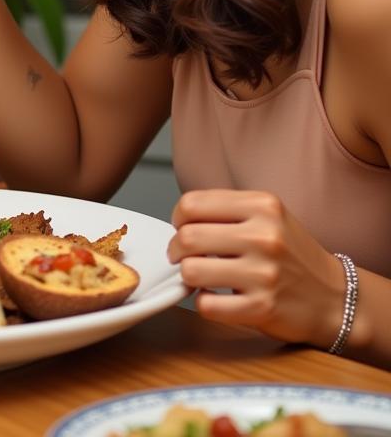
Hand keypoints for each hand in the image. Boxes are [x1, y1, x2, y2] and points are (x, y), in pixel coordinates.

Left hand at [168, 189, 345, 347]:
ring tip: (199, 275)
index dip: (178, 218)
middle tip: (181, 255)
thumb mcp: (268, 215)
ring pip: (191, 270)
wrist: (335, 298)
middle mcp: (264, 237)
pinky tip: (216, 296)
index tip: (182, 227)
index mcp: (262, 206)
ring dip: (187, 275)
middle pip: (187, 237)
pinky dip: (204, 302)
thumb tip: (180, 219)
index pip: (192, 204)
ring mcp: (264, 274)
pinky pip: (207, 304)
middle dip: (175, 248)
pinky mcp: (262, 308)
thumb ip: (227, 209)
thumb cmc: (292, 255)